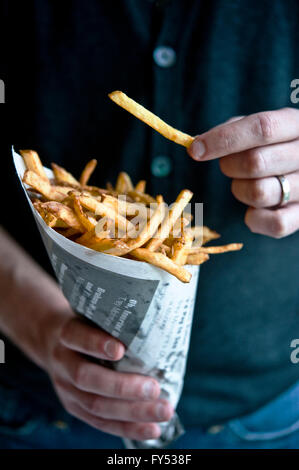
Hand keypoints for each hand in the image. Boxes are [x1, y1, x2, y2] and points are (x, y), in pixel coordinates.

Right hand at [45, 315, 172, 439]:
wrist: (53, 342)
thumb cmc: (87, 325)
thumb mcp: (93, 315)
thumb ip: (116, 321)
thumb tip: (159, 324)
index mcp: (67, 333)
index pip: (77, 336)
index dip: (95, 344)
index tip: (120, 348)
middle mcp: (63, 362)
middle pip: (87, 378)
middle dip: (123, 387)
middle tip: (154, 388)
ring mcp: (66, 389)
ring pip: (96, 406)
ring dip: (133, 412)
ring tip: (163, 411)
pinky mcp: (74, 407)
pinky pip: (100, 422)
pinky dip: (128, 427)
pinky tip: (152, 429)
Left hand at [188, 108, 298, 237]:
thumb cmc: (272, 145)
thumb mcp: (259, 128)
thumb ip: (233, 130)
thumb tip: (198, 145)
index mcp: (296, 125)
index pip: (262, 128)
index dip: (224, 139)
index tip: (195, 149)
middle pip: (256, 162)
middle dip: (229, 166)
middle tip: (227, 165)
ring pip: (259, 193)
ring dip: (240, 190)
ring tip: (246, 183)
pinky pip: (275, 224)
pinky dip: (255, 218)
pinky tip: (254, 208)